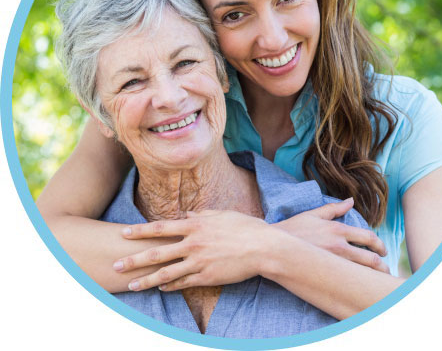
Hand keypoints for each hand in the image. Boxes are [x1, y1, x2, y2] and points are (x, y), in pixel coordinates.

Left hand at [114, 210, 271, 291]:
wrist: (263, 247)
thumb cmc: (244, 227)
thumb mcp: (222, 215)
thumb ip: (201, 215)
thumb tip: (186, 216)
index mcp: (195, 225)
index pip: (160, 228)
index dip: (140, 231)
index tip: (123, 233)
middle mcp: (193, 244)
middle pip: (157, 253)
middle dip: (134, 259)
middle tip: (116, 265)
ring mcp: (199, 262)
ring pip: (166, 273)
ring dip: (146, 280)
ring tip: (131, 285)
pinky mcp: (207, 277)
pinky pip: (184, 283)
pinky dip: (170, 286)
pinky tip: (161, 288)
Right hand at [274, 198, 389, 272]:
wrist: (274, 245)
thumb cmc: (292, 228)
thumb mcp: (313, 214)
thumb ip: (334, 208)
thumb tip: (350, 200)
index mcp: (337, 230)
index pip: (367, 237)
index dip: (379, 245)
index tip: (383, 251)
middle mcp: (338, 246)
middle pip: (370, 259)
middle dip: (382, 267)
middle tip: (386, 271)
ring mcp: (332, 262)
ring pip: (362, 273)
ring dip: (373, 278)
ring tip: (377, 283)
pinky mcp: (325, 274)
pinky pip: (348, 280)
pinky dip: (357, 283)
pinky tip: (360, 287)